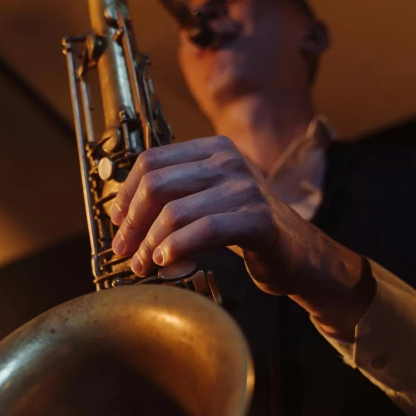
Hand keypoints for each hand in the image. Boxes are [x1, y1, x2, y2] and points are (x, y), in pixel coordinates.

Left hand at [110, 135, 374, 340]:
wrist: (298, 253)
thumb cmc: (246, 228)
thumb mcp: (210, 198)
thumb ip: (176, 195)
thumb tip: (123, 214)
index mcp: (213, 149)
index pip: (151, 161)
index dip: (126, 194)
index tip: (116, 222)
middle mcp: (228, 162)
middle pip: (157, 185)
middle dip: (132, 223)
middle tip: (124, 250)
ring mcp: (245, 189)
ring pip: (174, 212)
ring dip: (149, 245)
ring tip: (143, 266)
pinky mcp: (257, 220)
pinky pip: (204, 232)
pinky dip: (177, 249)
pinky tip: (166, 263)